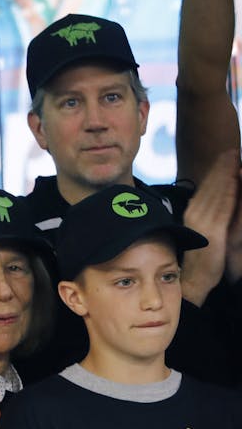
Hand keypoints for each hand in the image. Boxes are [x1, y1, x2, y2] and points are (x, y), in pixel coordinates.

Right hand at [181, 151, 238, 303]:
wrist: (194, 279)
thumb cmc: (201, 258)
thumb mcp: (203, 232)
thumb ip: (208, 215)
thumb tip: (213, 200)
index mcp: (193, 212)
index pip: (206, 188)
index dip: (217, 171)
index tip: (225, 157)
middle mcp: (195, 213)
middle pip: (211, 186)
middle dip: (223, 167)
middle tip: (232, 150)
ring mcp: (202, 220)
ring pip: (218, 192)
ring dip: (227, 174)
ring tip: (236, 159)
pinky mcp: (213, 230)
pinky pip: (223, 207)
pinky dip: (230, 192)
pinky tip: (236, 180)